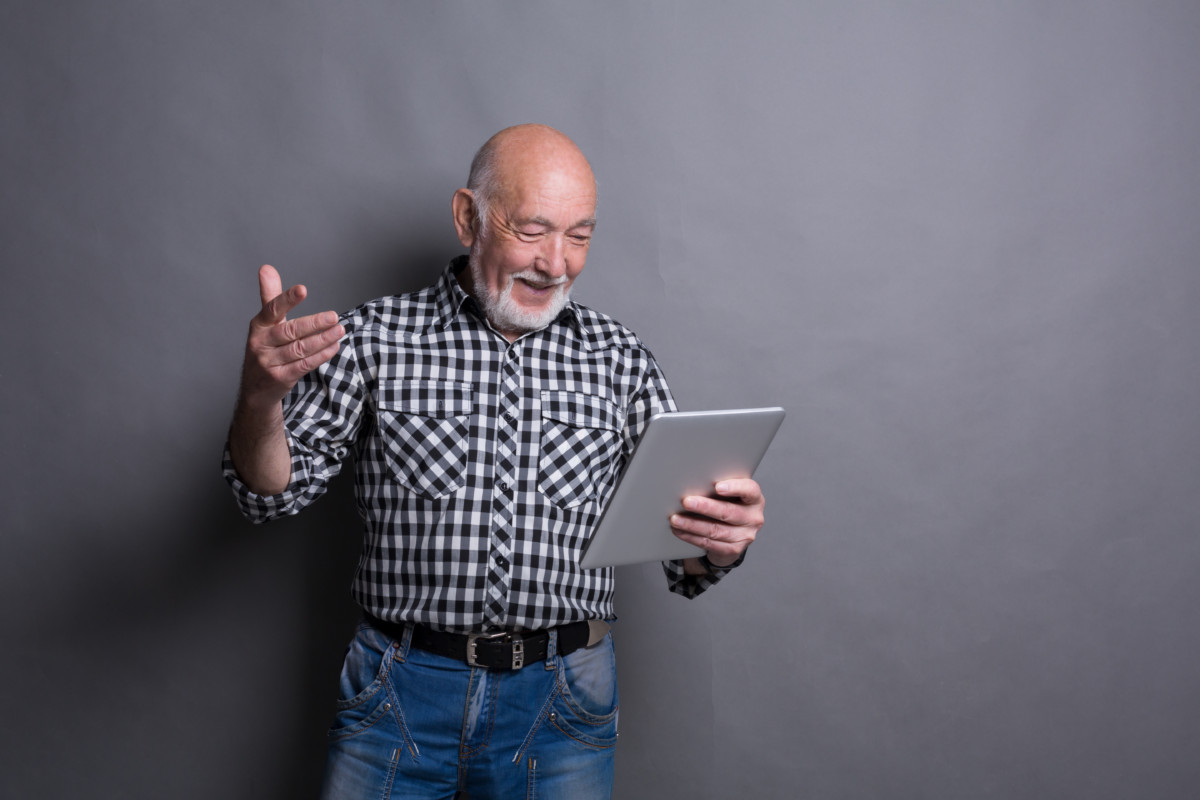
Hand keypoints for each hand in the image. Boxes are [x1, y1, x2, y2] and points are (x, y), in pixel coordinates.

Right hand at [239, 265, 343, 409]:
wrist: (256, 390)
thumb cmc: (265, 349)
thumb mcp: (264, 324)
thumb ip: (270, 296)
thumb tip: (266, 268)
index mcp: (258, 326)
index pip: (272, 309)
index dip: (287, 299)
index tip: (303, 289)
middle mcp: (260, 343)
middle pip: (290, 331)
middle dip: (314, 323)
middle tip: (334, 316)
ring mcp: (269, 362)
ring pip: (300, 349)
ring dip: (322, 339)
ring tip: (340, 330)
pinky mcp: (280, 378)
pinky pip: (304, 365)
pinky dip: (321, 356)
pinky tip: (334, 346)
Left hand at [670, 478, 764, 567]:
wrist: (734, 533)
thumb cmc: (728, 505)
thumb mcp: (730, 494)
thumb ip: (719, 487)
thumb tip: (694, 481)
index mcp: (755, 499)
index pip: (750, 490)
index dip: (735, 487)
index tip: (717, 486)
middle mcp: (753, 518)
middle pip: (729, 512)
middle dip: (705, 507)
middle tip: (686, 502)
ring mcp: (745, 536)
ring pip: (716, 530)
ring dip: (692, 524)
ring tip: (675, 519)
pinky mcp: (733, 550)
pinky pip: (709, 543)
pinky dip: (691, 536)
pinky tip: (679, 530)